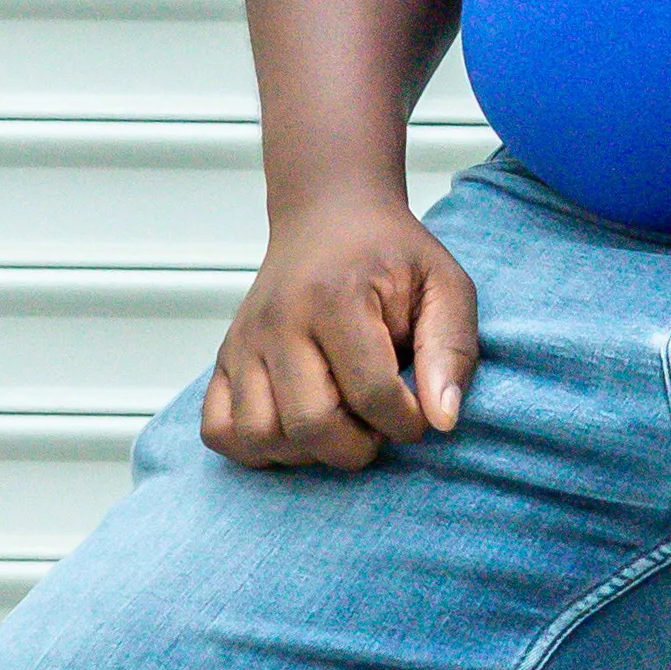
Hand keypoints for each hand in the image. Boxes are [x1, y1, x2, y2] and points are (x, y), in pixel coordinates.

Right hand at [203, 191, 479, 472]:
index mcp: (336, 297)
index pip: (371, 392)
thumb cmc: (391, 255)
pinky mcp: (224, 359)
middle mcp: (279, 320)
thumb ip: (452, 348)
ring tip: (340, 426)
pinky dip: (255, 447)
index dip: (406, 422)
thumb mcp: (444, 285)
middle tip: (379, 427)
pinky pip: (218, 430)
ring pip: (260, 435)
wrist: (329, 217)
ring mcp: (243, 342)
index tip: (419, 415)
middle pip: (309, 424)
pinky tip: (295, 429)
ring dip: (307, 452)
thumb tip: (442, 419)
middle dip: (357, 447)